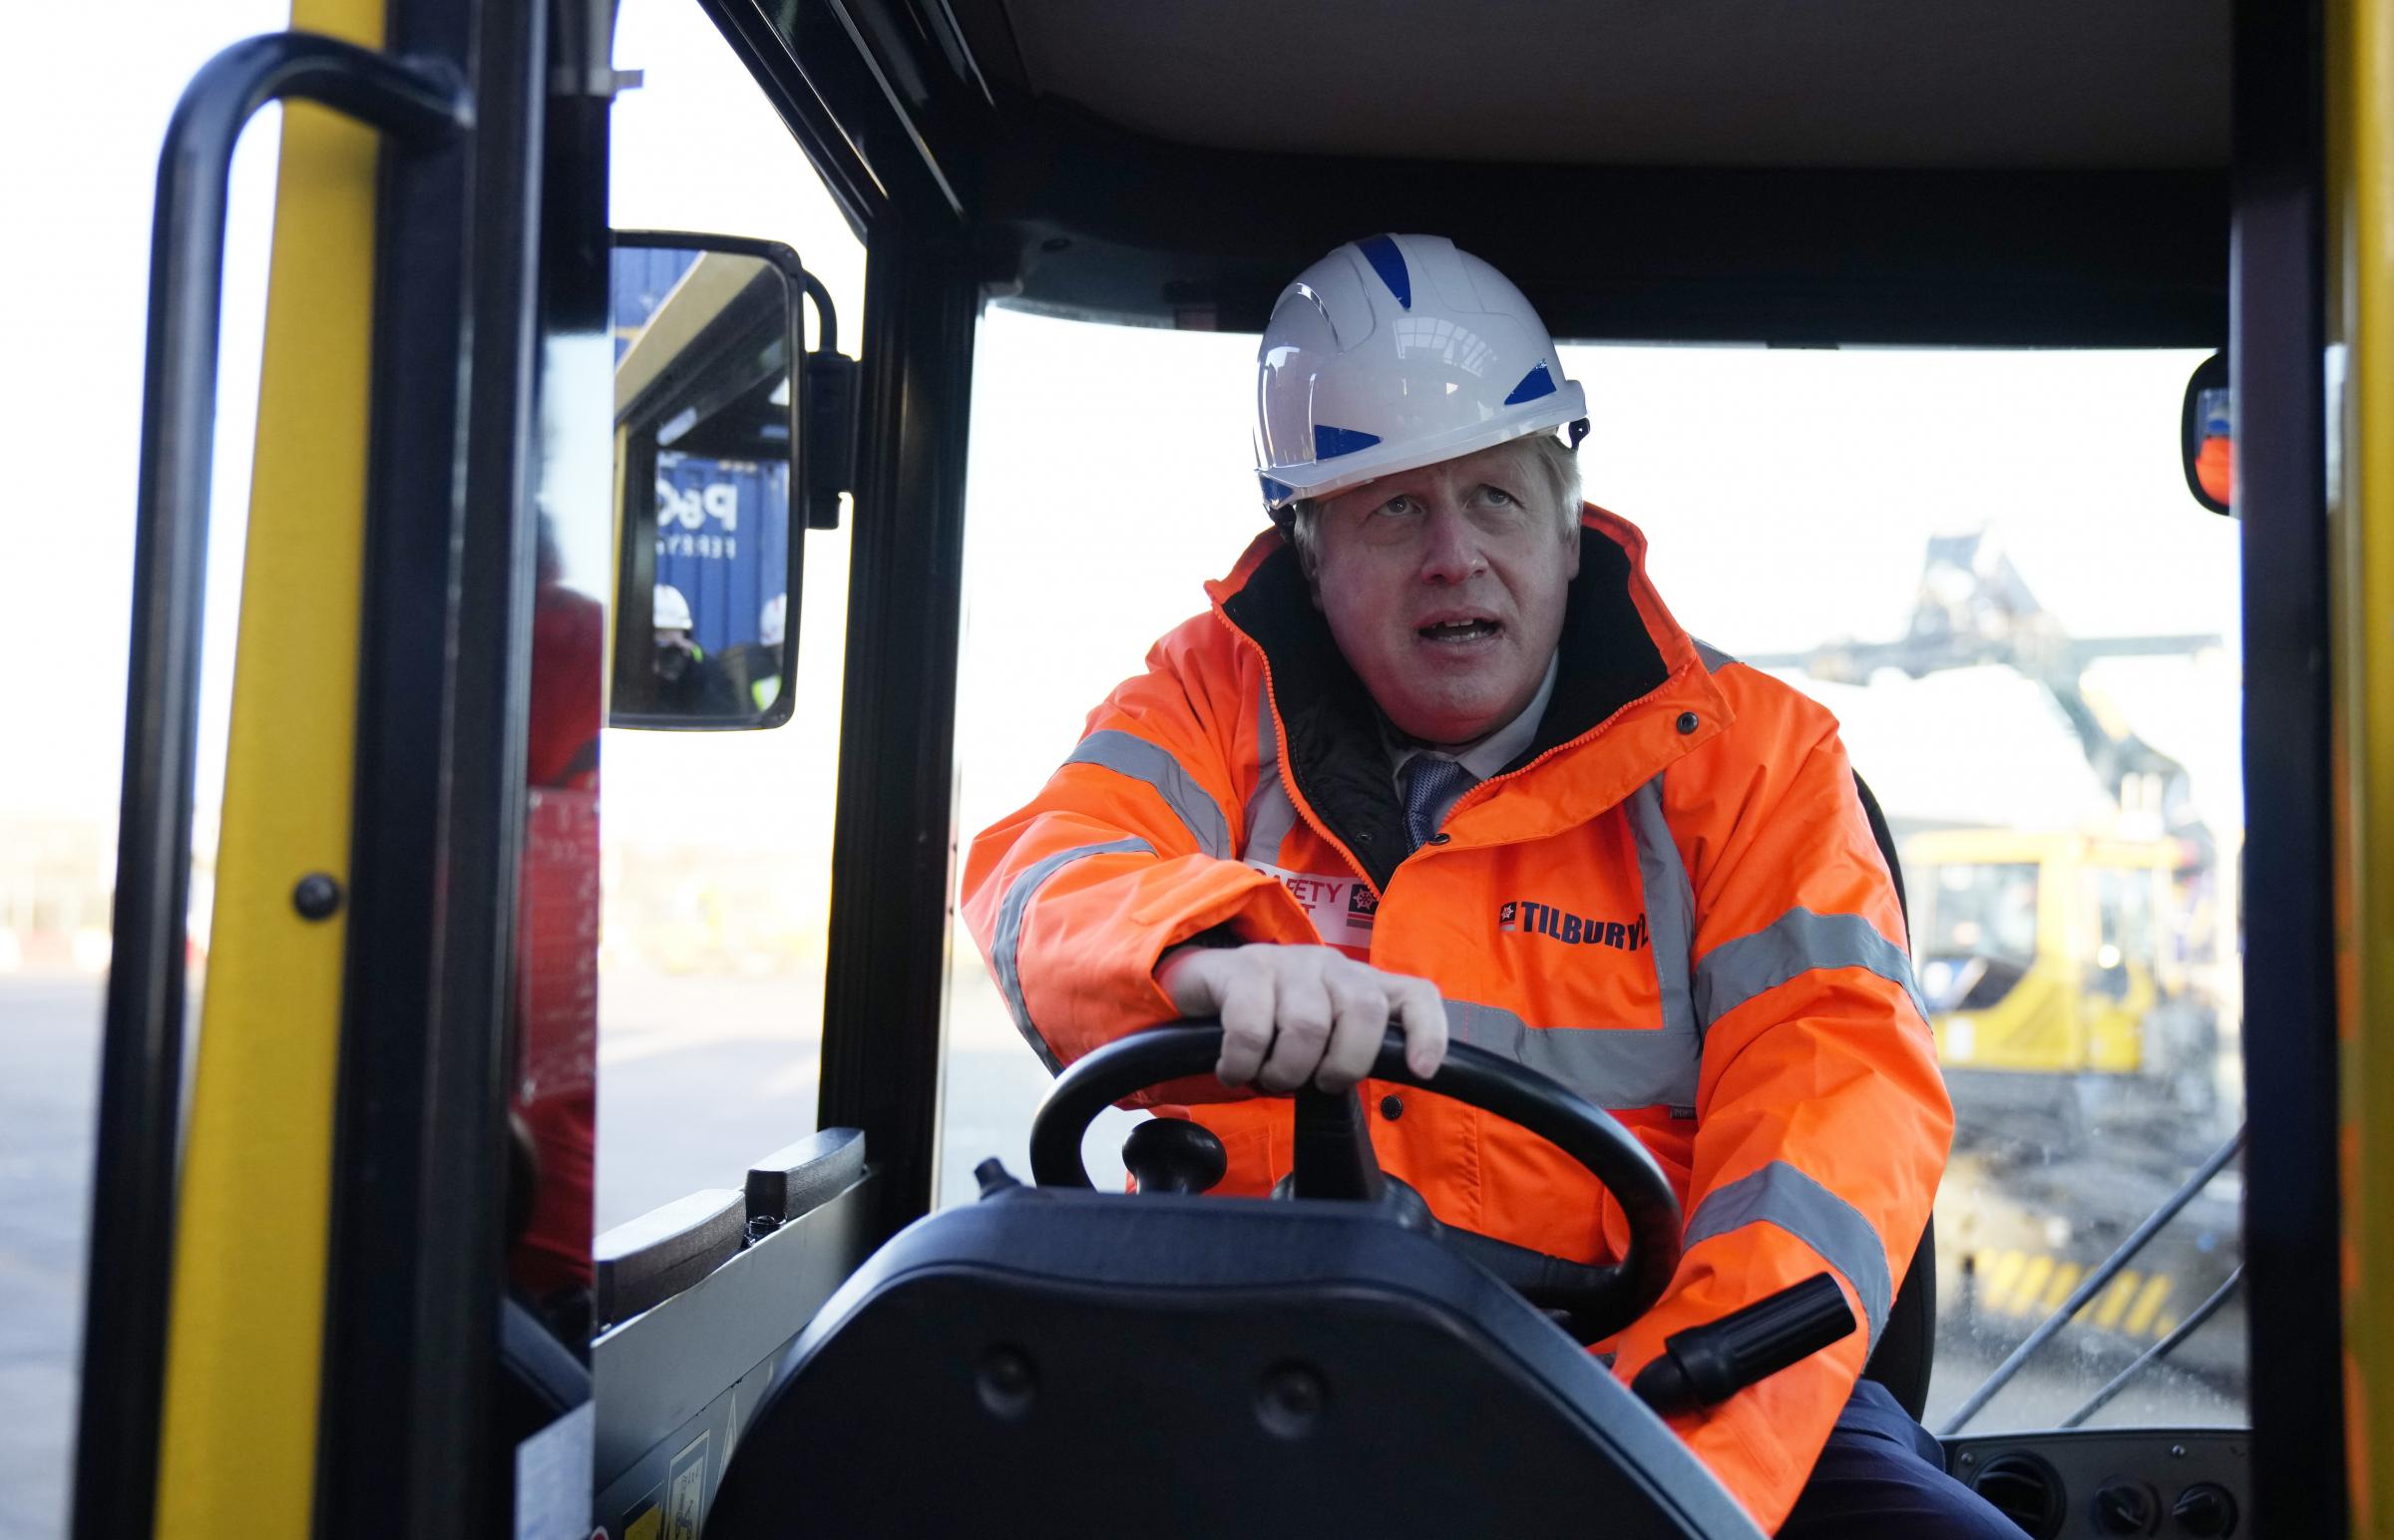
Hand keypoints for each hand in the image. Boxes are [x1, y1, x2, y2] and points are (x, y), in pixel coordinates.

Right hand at [1154, 943, 1446, 1093]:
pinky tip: (1233, 1069)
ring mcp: (1288, 962)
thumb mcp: (1320, 1036)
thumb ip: (1351, 1052)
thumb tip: (1384, 1087)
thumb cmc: (1271, 1021)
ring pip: (1308, 1025)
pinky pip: (1252, 1028)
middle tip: (1316, 1082)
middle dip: (1343, 1063)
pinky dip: (1242, 1065)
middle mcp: (1331, 965)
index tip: (1422, 1070)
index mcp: (1361, 984)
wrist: (1203, 986)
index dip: (1428, 1031)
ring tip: (1267, 1076)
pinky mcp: (1243, 969)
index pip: (1416, 995)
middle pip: (1364, 1010)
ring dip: (1285, 1071)